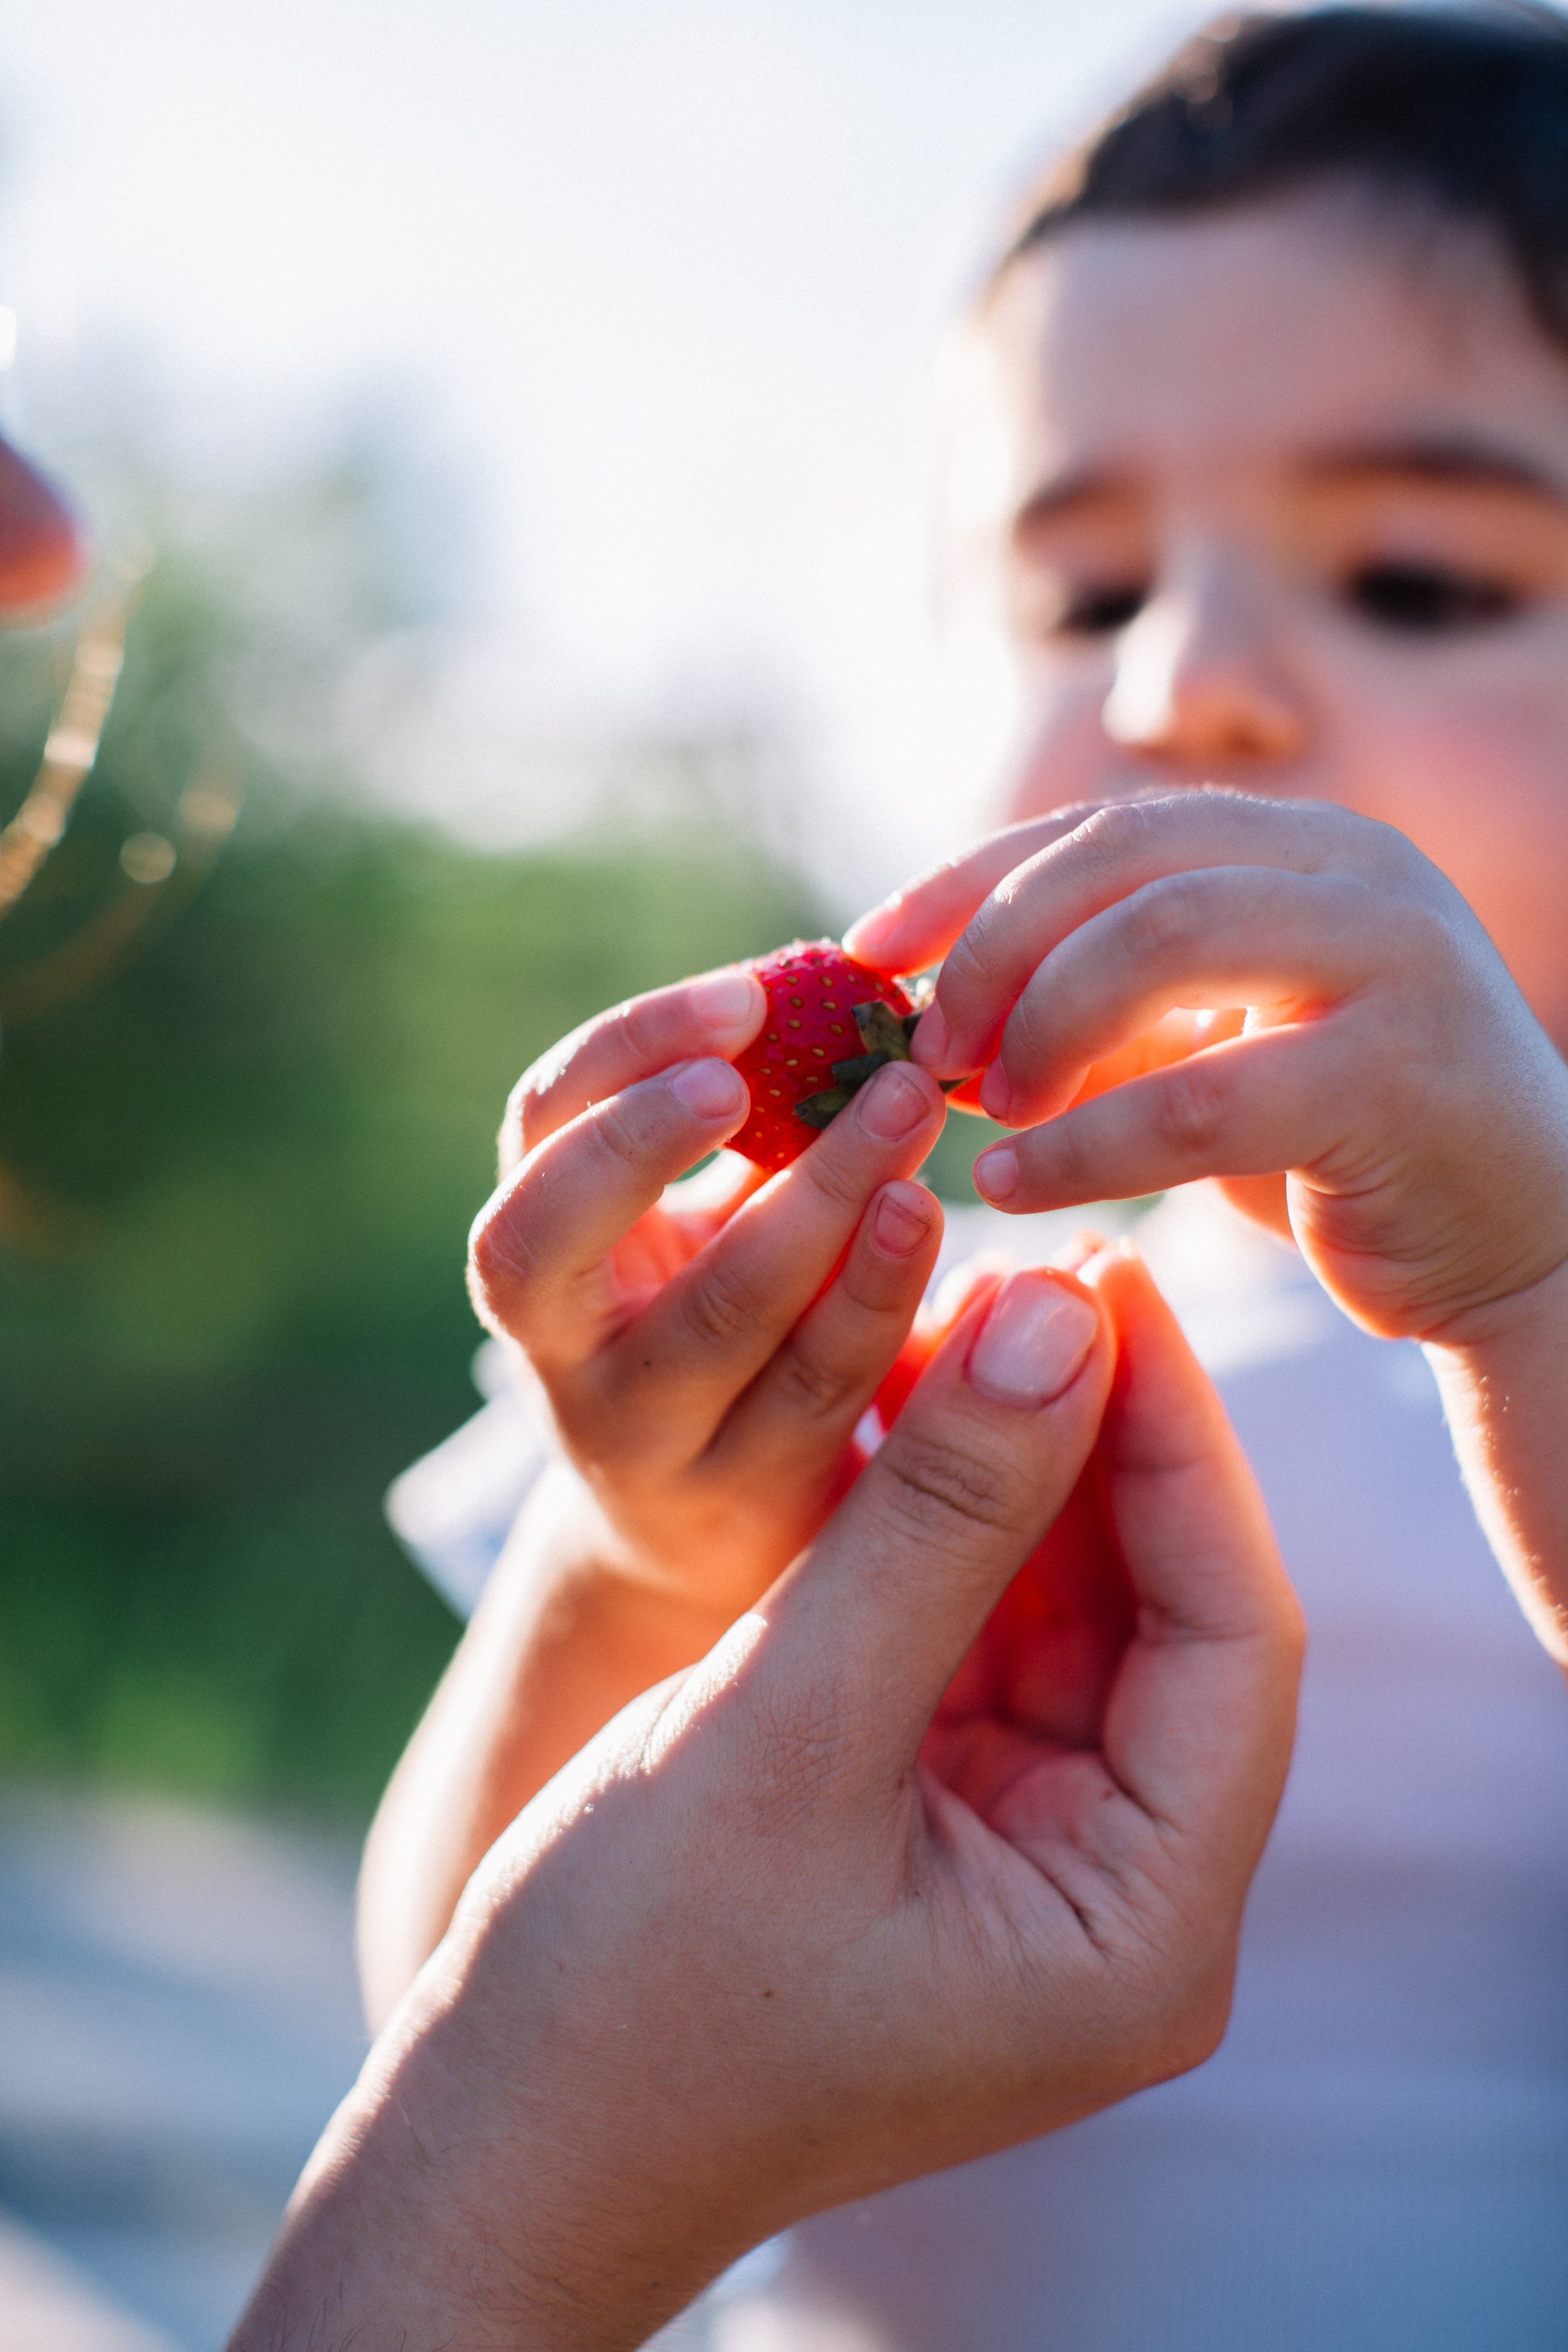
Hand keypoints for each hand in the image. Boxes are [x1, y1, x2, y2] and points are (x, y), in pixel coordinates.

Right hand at [235, 1249, 1301, 2351]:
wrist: (498, 2133)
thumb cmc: (630, 1983)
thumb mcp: (795, 1724)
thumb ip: (940, 1518)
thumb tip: (1064, 1316)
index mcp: (1142, 1935)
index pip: (1233, 1639)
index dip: (1177, 1443)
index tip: (1113, 1282)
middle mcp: (1124, 1902)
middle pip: (1162, 1613)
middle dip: (1092, 1440)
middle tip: (1032, 1268)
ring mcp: (1040, 1861)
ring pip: (1071, 1610)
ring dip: (1015, 1468)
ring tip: (957, 1313)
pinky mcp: (954, 1823)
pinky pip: (985, 1638)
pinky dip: (947, 1529)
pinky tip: (908, 1411)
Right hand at [469, 965, 947, 1617]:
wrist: (694, 1539)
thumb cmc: (710, 1322)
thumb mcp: (696, 1224)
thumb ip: (744, 1126)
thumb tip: (842, 977)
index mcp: (543, 1245)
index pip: (534, 1127)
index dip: (626, 1055)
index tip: (748, 999)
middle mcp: (561, 1351)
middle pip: (548, 1245)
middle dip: (662, 1138)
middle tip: (796, 1056)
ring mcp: (645, 1440)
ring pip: (722, 1324)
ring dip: (831, 1210)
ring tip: (914, 1118)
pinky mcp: (749, 1501)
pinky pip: (826, 1394)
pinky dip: (897, 1301)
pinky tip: (973, 1236)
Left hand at [849, 790, 1567, 1340]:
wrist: (1529, 1250)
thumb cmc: (1347, 1150)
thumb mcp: (1218, 1049)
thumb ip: (1110, 1005)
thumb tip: (939, 1007)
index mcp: (1301, 844)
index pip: (1099, 827)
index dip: (968, 881)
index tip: (868, 951)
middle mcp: (1355, 869)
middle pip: (1114, 864)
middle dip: (991, 953)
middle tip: (921, 1050)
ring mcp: (1392, 957)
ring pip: (1154, 947)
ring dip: (1036, 1029)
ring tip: (980, 1112)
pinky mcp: (1399, 1074)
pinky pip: (1198, 1096)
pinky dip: (1083, 1142)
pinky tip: (1015, 1183)